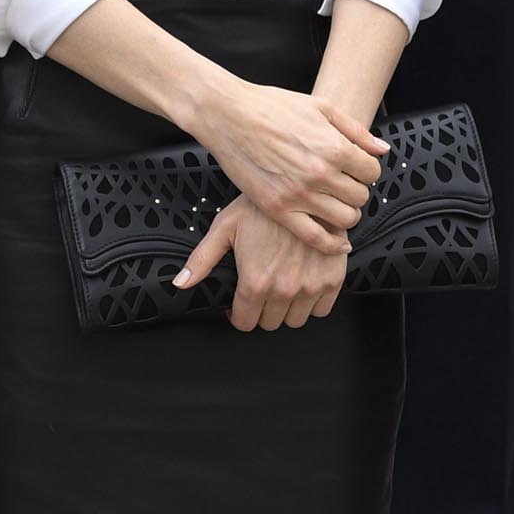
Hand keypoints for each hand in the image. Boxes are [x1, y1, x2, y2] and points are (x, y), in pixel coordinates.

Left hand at [175, 195, 348, 331]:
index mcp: (255, 281)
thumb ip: (202, 260)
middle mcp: (284, 289)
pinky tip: (303, 283)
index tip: (240, 303)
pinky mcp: (333, 279)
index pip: (245, 322)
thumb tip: (180, 284)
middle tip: (262, 289)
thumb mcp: (225, 227)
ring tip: (282, 286)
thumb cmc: (263, 206)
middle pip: (270, 323)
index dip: (239, 314)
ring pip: (295, 320)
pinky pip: (321, 310)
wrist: (305, 189)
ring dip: (287, 309)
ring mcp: (311, 286)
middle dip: (262, 310)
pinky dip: (312, 302)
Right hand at [194, 82, 384, 251]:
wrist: (228, 115)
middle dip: (355, 191)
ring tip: (334, 203)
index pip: (372, 172)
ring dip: (346, 213)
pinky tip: (338, 243)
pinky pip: (315, 237)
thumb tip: (382, 150)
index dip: (366, 170)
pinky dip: (332, 245)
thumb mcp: (321, 107)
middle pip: (360, 197)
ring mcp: (299, 194)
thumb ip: (356, 131)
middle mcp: (320, 174)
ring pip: (345, 219)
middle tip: (342, 184)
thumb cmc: (272, 106)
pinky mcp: (278, 209)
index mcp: (334, 148)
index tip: (355, 169)